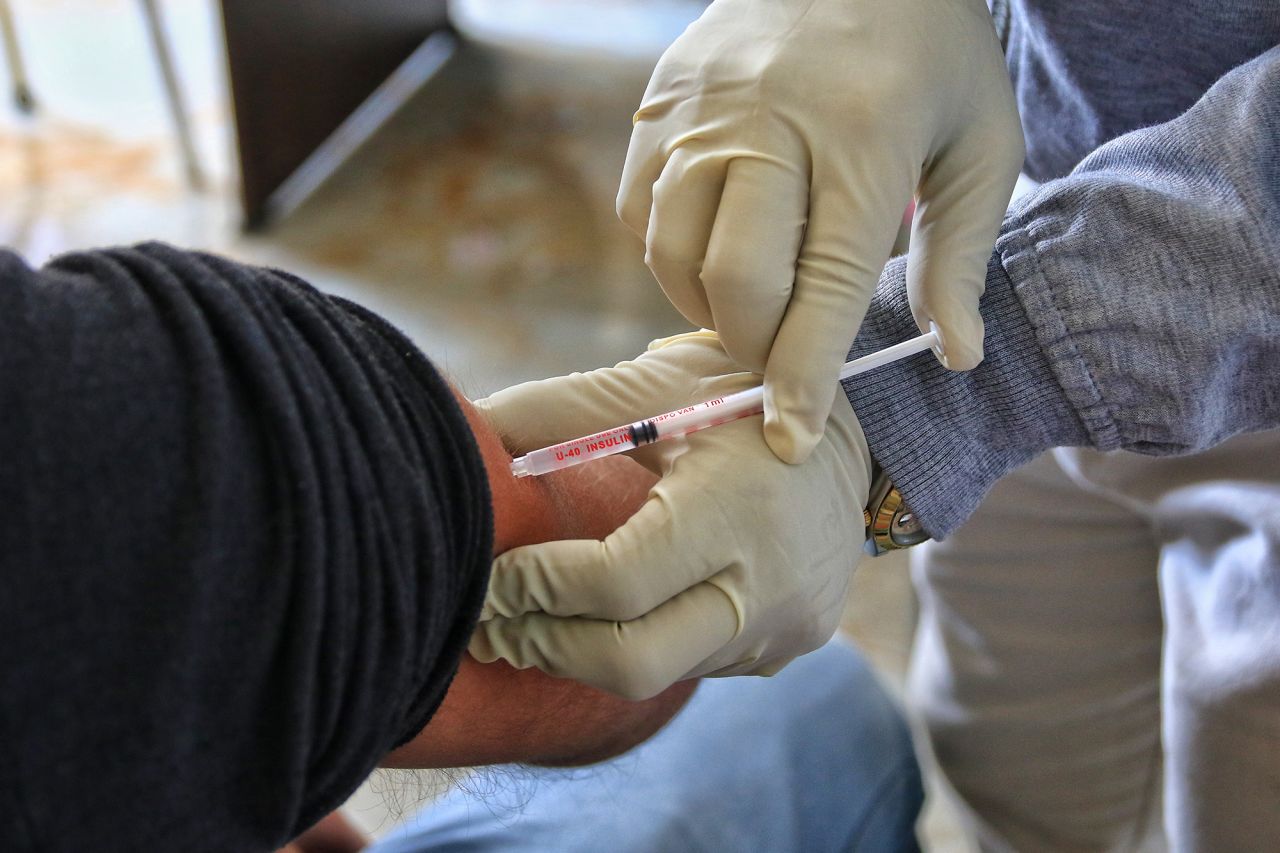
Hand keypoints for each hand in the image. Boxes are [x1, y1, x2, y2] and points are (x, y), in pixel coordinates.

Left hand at [469, 332, 869, 699]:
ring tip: (531, 619)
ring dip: (582, 651)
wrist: (868, 437)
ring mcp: (783, 629)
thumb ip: (566, 408)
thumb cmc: (747, 395)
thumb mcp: (665, 381)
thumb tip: (470, 429)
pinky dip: (638, 646)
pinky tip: (606, 616)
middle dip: (545, 646)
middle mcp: (769, 584)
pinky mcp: (785, 650)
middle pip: (633, 661)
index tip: (489, 575)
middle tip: (491, 624)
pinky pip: (693, 668)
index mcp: (736, 508)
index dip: (536, 586)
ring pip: (659, 673)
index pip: (616, 581)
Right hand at [618, 0, 1022, 462]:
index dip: (806, 378)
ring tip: (748, 307)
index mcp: (864, 139)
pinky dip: (668, 254)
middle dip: (755, 346)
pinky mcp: (657, 104)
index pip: (825, 288)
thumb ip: (961, 253)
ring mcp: (698, 110)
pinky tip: (712, 251)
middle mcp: (768, 124)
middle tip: (780, 358)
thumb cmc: (931, 55)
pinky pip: (638, 212)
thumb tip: (956, 355)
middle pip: (735, 279)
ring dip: (706, 306)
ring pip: (672, 252)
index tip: (792, 440)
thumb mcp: (980, 143)